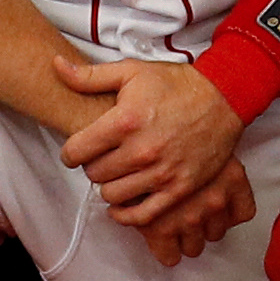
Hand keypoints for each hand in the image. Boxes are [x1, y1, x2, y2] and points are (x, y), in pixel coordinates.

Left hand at [53, 54, 248, 259]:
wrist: (223, 98)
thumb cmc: (176, 85)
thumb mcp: (131, 72)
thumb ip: (90, 76)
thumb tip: (56, 66)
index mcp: (125, 121)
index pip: (76, 151)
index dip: (71, 151)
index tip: (77, 149)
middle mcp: (141, 150)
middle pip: (93, 174)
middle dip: (92, 166)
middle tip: (102, 158)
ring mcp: (161, 173)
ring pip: (112, 195)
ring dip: (109, 186)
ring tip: (116, 174)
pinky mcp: (178, 189)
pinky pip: (142, 215)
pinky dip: (126, 214)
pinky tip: (122, 204)